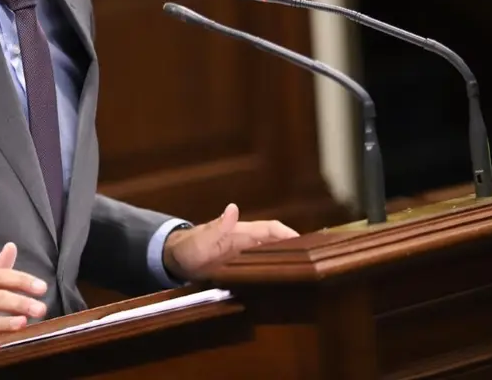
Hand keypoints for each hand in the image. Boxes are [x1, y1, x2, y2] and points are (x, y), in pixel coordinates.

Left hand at [163, 203, 298, 281]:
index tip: (308, 245)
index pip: (271, 229)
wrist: (176, 259)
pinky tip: (284, 283)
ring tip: (307, 274)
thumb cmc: (188, 248)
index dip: (289, 234)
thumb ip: (217, 227)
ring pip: (272, 254)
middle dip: (296, 249)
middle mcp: (246, 241)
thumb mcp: (201, 241)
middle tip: (316, 262)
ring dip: (287, 260)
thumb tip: (233, 207)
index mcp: (241, 232)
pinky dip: (275, 270)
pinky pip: (263, 266)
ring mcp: (244, 254)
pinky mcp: (241, 266)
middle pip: (277, 242)